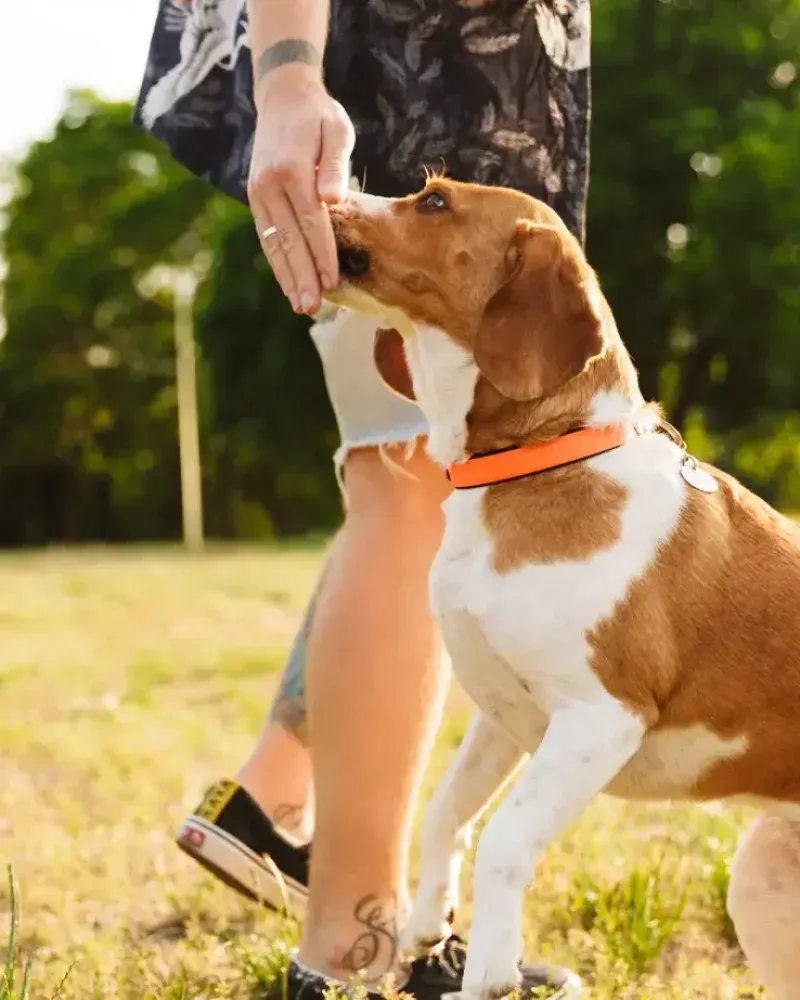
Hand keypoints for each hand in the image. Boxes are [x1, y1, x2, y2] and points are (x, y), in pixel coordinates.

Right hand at [248, 67, 354, 314]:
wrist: (283, 96)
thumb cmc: (319, 115)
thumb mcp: (337, 130)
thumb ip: (334, 165)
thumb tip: (332, 201)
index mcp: (290, 170)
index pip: (310, 223)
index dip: (322, 255)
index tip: (333, 282)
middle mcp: (269, 185)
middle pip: (288, 240)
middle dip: (302, 277)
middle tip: (313, 308)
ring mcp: (258, 194)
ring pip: (274, 244)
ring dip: (287, 278)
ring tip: (300, 306)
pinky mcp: (256, 199)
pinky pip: (267, 237)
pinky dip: (278, 263)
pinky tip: (288, 285)